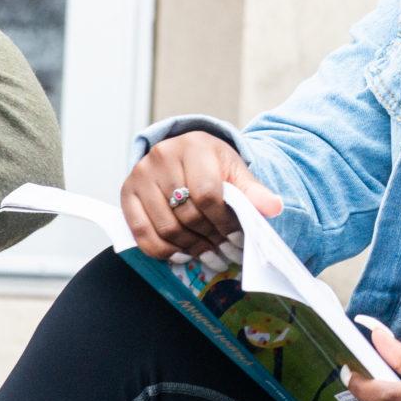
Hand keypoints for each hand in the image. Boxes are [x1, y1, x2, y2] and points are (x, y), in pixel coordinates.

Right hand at [121, 133, 283, 262]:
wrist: (184, 153)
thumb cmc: (213, 164)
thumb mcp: (236, 171)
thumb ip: (254, 191)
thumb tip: (274, 207)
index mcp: (194, 146)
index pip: (208, 194)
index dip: (224, 221)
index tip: (237, 236)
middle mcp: (161, 156)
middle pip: (187, 213)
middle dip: (209, 238)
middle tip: (225, 251)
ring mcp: (140, 174)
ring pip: (165, 227)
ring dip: (190, 247)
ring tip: (209, 254)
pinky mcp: (126, 193)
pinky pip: (141, 232)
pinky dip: (163, 250)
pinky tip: (183, 254)